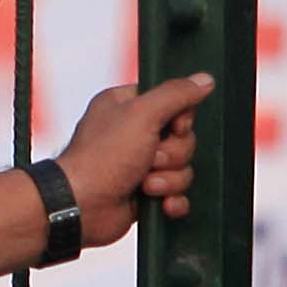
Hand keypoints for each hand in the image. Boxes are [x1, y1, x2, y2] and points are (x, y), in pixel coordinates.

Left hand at [53, 73, 215, 252]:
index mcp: (126, 106)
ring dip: (169, 179)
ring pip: (182, 168)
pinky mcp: (144, 193)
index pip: (173, 102)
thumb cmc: (103, 157)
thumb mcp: (142, 114)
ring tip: (146, 185)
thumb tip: (204, 79)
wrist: (82, 207)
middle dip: (172, 154)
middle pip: (183, 138)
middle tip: (150, 159)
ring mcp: (138, 164)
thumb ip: (176, 94)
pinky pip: (177, 193)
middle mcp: (132, 133)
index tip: (174, 127)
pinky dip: (172, 200)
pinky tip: (161, 204)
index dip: (181, 118)